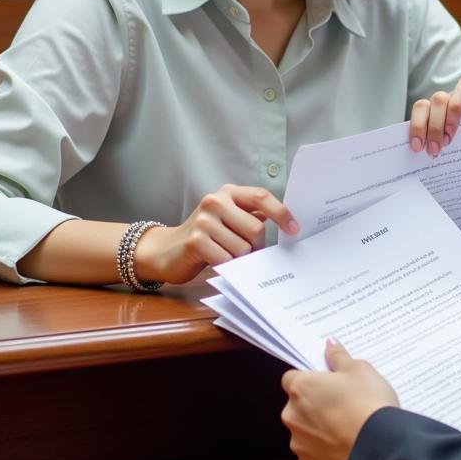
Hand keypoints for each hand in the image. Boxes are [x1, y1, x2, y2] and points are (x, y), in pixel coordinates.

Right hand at [134, 184, 298, 284]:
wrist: (166, 250)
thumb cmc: (205, 236)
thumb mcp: (229, 219)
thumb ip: (252, 216)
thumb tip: (287, 223)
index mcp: (228, 193)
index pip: (261, 196)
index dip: (281, 213)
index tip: (295, 229)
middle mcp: (215, 201)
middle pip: (255, 228)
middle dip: (256, 246)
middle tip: (248, 254)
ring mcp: (204, 220)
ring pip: (242, 247)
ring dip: (240, 259)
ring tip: (226, 256)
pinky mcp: (195, 241)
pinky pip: (226, 259)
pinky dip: (226, 265)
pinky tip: (216, 261)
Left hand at [281, 339, 398, 459]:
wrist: (379, 449)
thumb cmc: (369, 404)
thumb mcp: (360, 370)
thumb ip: (339, 357)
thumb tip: (330, 345)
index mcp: (301, 388)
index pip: (291, 377)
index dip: (308, 378)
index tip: (325, 381)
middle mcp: (292, 415)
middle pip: (297, 405)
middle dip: (314, 403)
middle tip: (342, 402)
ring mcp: (298, 443)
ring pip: (304, 430)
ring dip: (318, 427)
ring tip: (346, 425)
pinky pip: (312, 453)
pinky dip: (324, 450)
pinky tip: (344, 444)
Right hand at [409, 75, 460, 155]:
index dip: (456, 107)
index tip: (451, 133)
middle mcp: (452, 96)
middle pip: (439, 99)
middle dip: (435, 126)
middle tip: (436, 149)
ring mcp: (436, 105)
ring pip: (422, 105)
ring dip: (420, 128)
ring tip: (422, 149)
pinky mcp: (425, 115)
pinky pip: (414, 117)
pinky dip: (413, 131)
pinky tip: (416, 147)